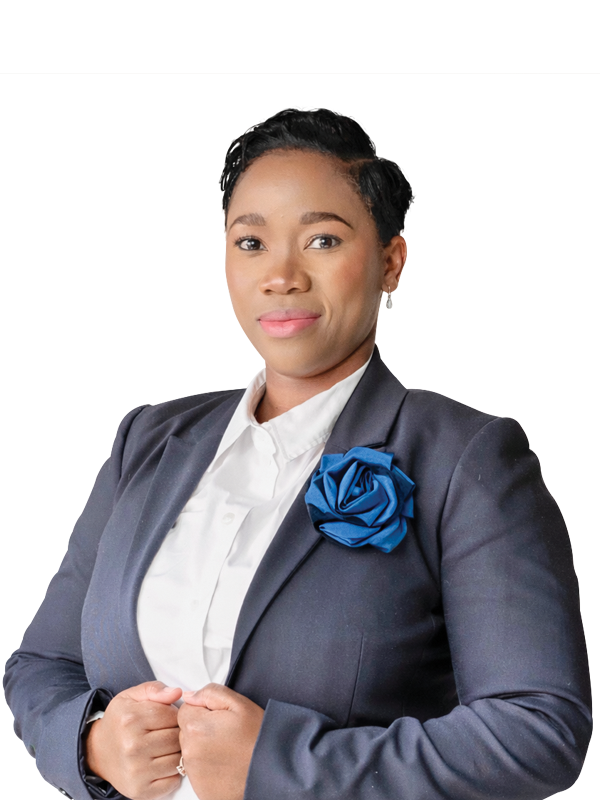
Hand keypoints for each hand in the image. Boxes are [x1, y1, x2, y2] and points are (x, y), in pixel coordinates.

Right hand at [84, 680, 182, 799]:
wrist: (98, 752)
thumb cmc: (120, 721)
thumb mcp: (132, 696)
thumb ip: (155, 689)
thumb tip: (177, 693)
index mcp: (131, 719)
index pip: (172, 715)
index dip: (175, 714)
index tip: (168, 717)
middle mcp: (132, 747)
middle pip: (176, 738)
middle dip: (178, 733)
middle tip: (169, 732)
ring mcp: (136, 771)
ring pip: (178, 760)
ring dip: (178, 753)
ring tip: (167, 747)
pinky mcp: (140, 791)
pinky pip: (173, 781)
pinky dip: (173, 773)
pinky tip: (163, 763)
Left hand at [178, 683, 264, 799]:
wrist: (272, 769)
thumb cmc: (258, 736)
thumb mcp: (239, 703)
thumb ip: (210, 692)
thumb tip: (190, 696)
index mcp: (196, 727)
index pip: (185, 709)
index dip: (203, 709)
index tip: (219, 716)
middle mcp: (190, 752)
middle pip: (185, 730)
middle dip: (201, 728)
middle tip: (226, 732)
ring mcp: (193, 772)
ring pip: (190, 750)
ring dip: (203, 747)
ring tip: (227, 748)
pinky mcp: (199, 788)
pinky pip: (196, 770)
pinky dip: (207, 766)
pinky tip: (225, 763)